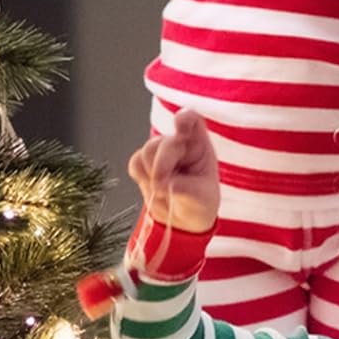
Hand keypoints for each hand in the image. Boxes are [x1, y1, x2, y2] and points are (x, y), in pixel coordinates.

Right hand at [127, 110, 218, 232]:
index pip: (191, 121)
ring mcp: (159, 152)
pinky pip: (135, 164)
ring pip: (147, 151)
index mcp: (199, 144)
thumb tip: (162, 184)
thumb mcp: (202, 198)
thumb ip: (185, 189)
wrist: (183, 219)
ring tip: (162, 190)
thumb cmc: (199, 202)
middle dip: (161, 163)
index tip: (180, 123)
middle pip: (163, 142)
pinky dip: (142, 178)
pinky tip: (153, 188)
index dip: (184, 118)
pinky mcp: (144, 163)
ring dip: (151, 173)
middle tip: (161, 185)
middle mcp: (178, 143)